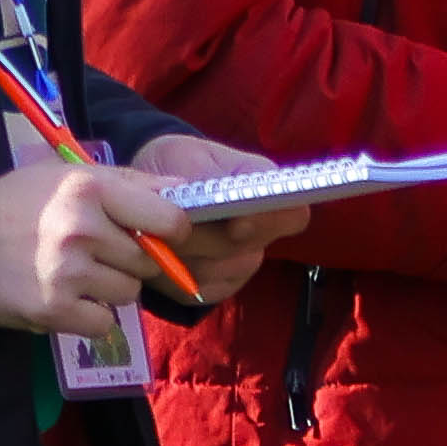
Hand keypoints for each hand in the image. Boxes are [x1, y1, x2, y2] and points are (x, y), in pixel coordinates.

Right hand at [0, 149, 200, 343]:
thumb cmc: (15, 206)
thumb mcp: (64, 176)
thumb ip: (126, 183)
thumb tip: (185, 193)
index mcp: (89, 187)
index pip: (170, 218)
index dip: (171, 231)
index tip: (156, 235)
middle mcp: (83, 228)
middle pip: (149, 260)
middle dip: (130, 260)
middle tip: (94, 254)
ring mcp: (68, 272)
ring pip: (129, 293)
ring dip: (109, 289)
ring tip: (72, 274)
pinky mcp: (54, 310)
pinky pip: (104, 323)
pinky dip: (89, 318)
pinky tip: (63, 299)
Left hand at [119, 132, 297, 301]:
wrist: (153, 184)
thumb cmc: (184, 163)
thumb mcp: (199, 155)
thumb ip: (220, 175)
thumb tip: (233, 197)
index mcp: (271, 198)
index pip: (294, 216)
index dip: (270, 221)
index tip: (237, 221)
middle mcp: (262, 238)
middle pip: (246, 254)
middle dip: (205, 240)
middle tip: (172, 221)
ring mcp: (237, 268)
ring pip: (214, 272)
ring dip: (181, 254)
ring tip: (155, 232)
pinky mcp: (209, 290)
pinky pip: (191, 290)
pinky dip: (167, 272)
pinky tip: (153, 252)